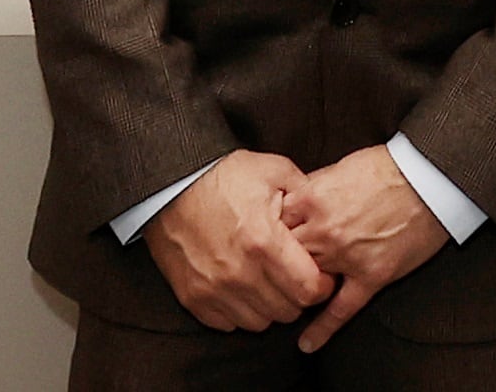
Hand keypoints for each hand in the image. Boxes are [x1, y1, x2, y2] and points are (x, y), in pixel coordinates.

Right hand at [143, 151, 330, 332]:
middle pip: (288, 311)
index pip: (309, 290)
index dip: (322, 284)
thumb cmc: (224, 176)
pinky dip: (240, 312)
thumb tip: (325, 214)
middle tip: (294, 276)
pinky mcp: (194, 298)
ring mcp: (215, 290)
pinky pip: (228, 324)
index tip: (320, 274)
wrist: (171, 185)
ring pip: (260, 323)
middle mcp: (240, 273)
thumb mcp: (274, 170)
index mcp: (265, 242)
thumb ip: (306, 193)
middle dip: (298, 296)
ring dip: (270, 306)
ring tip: (269, 282)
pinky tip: (243, 288)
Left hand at [280, 146, 450, 351]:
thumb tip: (290, 202)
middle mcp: (324, 230)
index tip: (264, 238)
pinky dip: (323, 329)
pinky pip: (341, 309)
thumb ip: (312, 187)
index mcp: (313, 198)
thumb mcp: (340, 167)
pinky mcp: (371, 275)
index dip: (268, 231)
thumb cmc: (387, 168)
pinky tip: (306, 344)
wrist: (429, 178)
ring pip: (306, 281)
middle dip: (275, 262)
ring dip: (296, 288)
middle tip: (268, 271)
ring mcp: (347, 255)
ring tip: (282, 300)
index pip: (274, 223)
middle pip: (284, 255)